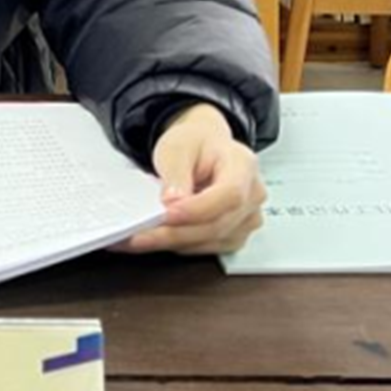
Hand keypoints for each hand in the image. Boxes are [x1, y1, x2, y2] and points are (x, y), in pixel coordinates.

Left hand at [115, 103, 266, 255]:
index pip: (228, 195)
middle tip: (138, 234)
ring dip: (170, 242)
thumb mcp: (178, 147)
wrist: (204, 147)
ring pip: (209, 241)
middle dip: (173, 233)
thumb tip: (172, 202)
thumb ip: (176, 173)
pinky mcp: (233, 235)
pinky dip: (177, 245)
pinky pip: (205, 247)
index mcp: (244, 166)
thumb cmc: (196, 144)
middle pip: (217, 224)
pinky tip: (154, 239)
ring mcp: (246, 219)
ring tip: (137, 238)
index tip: (166, 214)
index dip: (197, 209)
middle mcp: (253, 196)